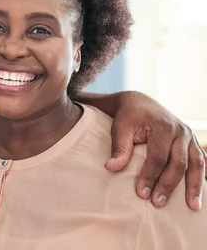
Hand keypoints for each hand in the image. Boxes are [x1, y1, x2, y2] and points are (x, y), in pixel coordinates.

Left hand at [105, 91, 205, 210]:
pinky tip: (202, 192)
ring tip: (192, 207)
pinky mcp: (192, 142)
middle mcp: (180, 131)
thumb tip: (111, 167)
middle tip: (158, 203)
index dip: (150, 176)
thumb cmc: (128, 116)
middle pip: (179, 163)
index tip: (142, 193)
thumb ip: (119, 148)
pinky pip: (203, 160)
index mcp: (163, 126)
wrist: (139, 102)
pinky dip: (204, 176)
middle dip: (168, 185)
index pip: (158, 157)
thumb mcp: (120, 128)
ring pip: (197, 164)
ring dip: (195, 186)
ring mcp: (189, 136)